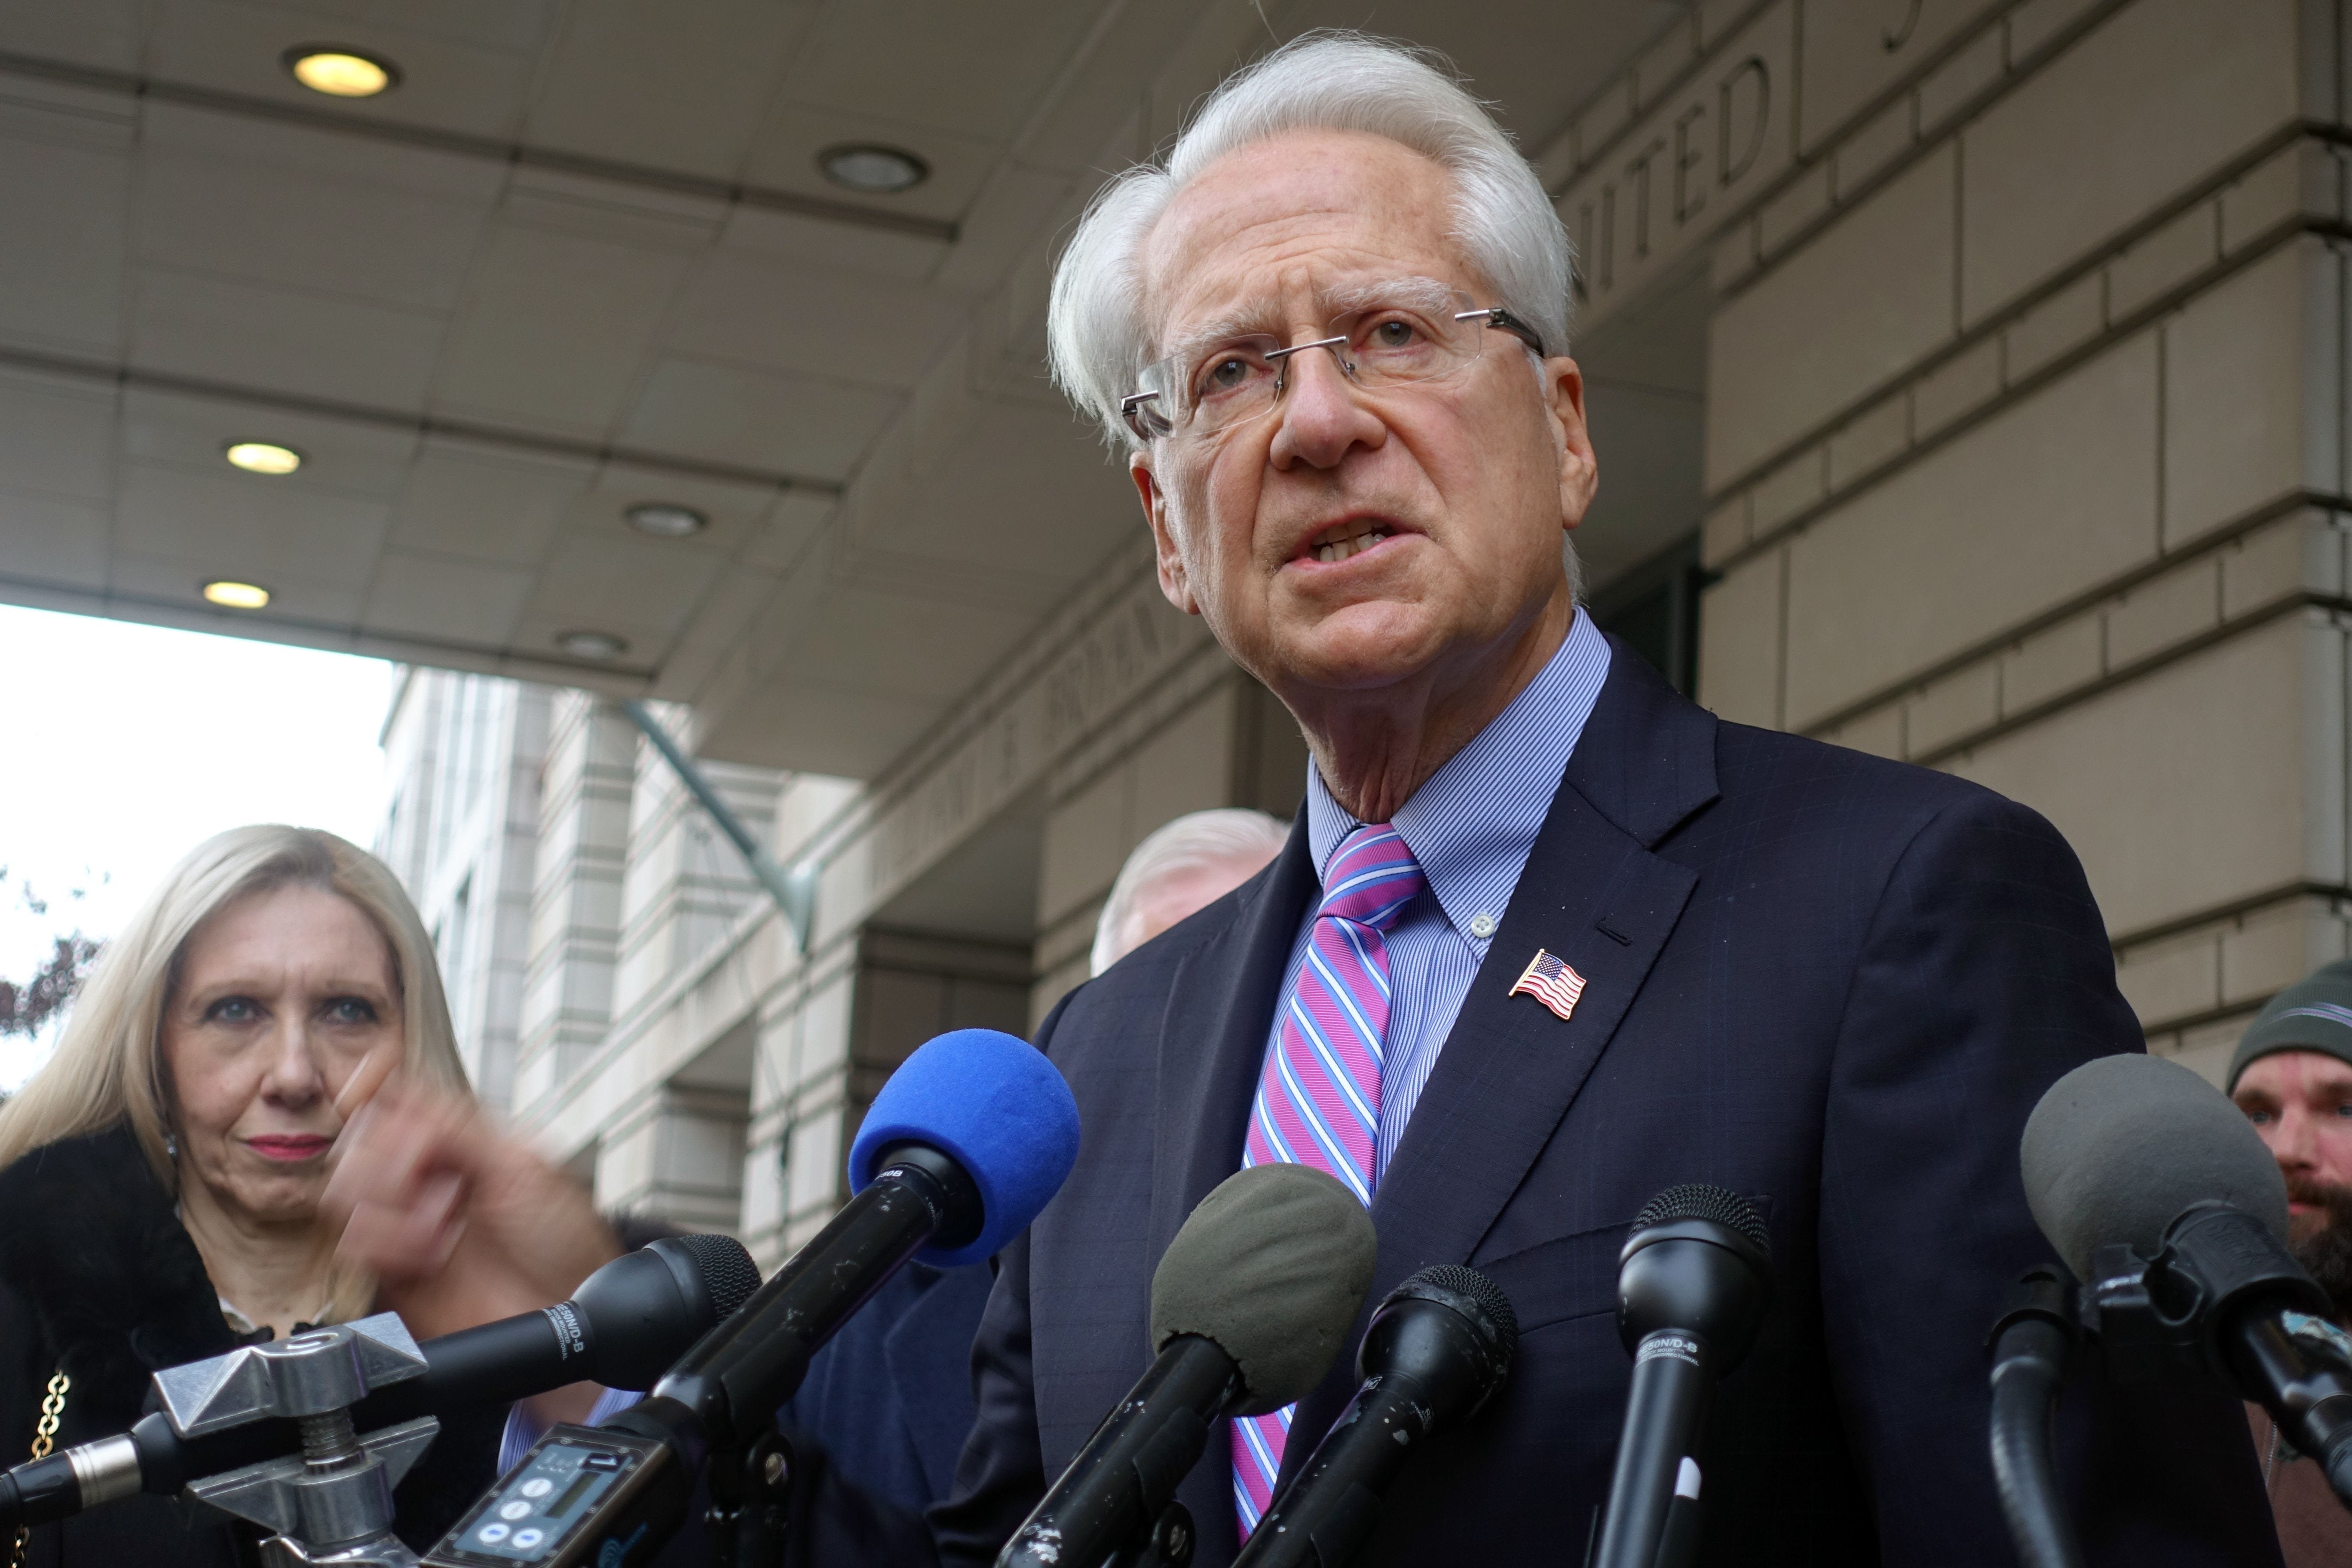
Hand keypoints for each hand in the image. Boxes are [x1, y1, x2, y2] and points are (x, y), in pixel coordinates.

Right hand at [322, 1072, 620, 1340]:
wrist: (564, 1311)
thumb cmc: (566, 1242)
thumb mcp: (522, 1167)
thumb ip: (455, 1126)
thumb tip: (399, 1079)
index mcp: (461, 1143)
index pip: (397, 1103)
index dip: (376, 1092)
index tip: (367, 1090)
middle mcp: (428, 1179)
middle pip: (361, 1143)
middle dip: (392, 1159)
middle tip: (440, 1182)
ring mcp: (408, 1222)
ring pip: (347, 1190)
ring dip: (392, 1207)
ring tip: (442, 1226)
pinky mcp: (394, 1269)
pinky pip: (354, 1242)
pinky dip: (388, 1245)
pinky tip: (431, 1255)